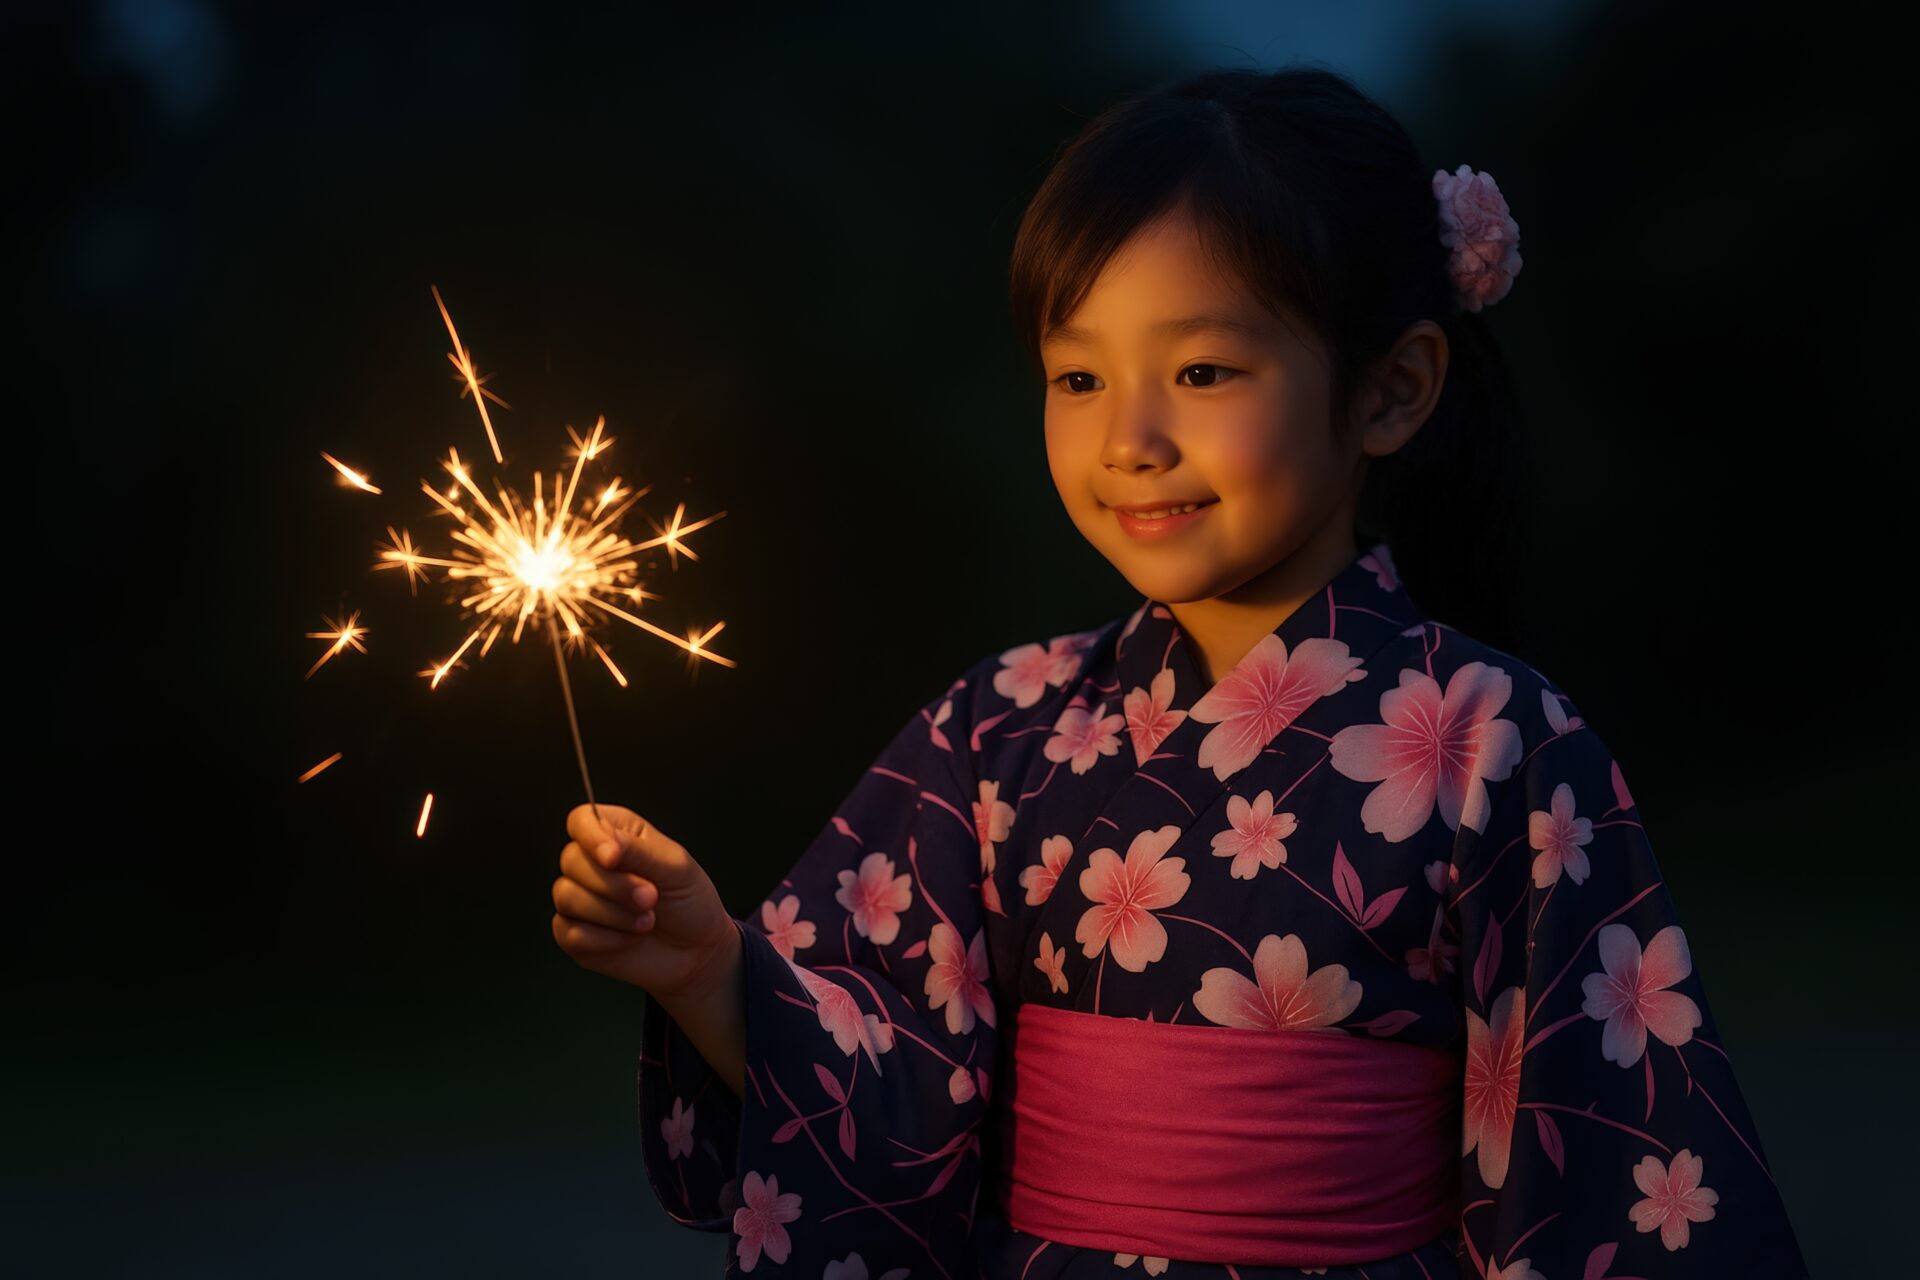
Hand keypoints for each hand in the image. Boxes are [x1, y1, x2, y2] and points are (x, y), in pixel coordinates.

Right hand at [551, 802, 738, 1002]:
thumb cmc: (690, 901)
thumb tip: (605, 845)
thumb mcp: (676, 868)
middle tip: (651, 897)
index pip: (581, 821)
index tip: (612, 857)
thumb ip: (638, 851)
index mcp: (616, 836)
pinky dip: (606, 939)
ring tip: (646, 920)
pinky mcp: (574, 935)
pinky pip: (570, 933)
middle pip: (571, 860)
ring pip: (567, 897)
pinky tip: (630, 938)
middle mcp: (592, 865)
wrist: (697, 950)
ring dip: (612, 914)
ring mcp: (579, 900)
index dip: (590, 837)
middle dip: (614, 885)